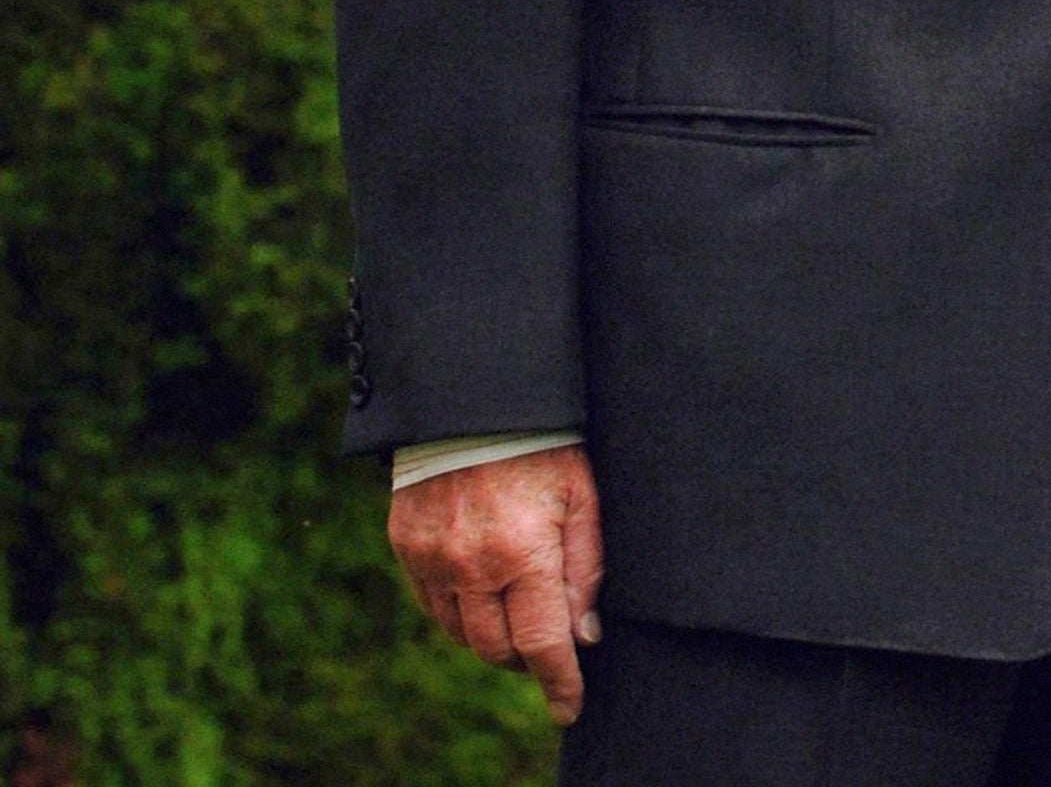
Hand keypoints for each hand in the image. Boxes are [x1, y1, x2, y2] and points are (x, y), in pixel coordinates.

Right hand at [387, 445, 604, 724]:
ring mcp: (430, 558)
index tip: (569, 709)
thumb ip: (587, 568)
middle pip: (497, 648)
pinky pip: (433, 606)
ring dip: (493, 638)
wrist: (474, 400)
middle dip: (527, 657)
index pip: (541, 642)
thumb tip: (585, 635)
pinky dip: (460, 615)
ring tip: (520, 615)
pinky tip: (484, 595)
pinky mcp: (405, 546)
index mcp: (522, 552)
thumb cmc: (545, 445)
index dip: (558, 682)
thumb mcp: (585, 497)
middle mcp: (469, 564)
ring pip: (461, 633)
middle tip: (549, 646)